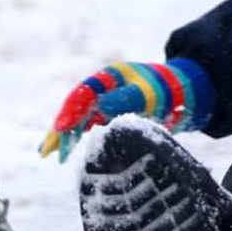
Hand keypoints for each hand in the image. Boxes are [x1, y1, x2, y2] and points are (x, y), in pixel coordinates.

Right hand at [39, 58, 212, 160]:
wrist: (185, 94)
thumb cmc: (167, 90)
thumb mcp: (147, 94)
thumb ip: (125, 99)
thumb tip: (99, 109)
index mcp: (109, 77)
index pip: (83, 94)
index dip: (71, 111)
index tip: (61, 129)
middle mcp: (103, 89)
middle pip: (76, 107)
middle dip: (60, 128)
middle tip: (46, 150)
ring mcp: (106, 102)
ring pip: (79, 118)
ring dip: (64, 135)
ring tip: (48, 153)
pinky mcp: (111, 115)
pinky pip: (88, 126)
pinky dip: (76, 137)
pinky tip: (64, 149)